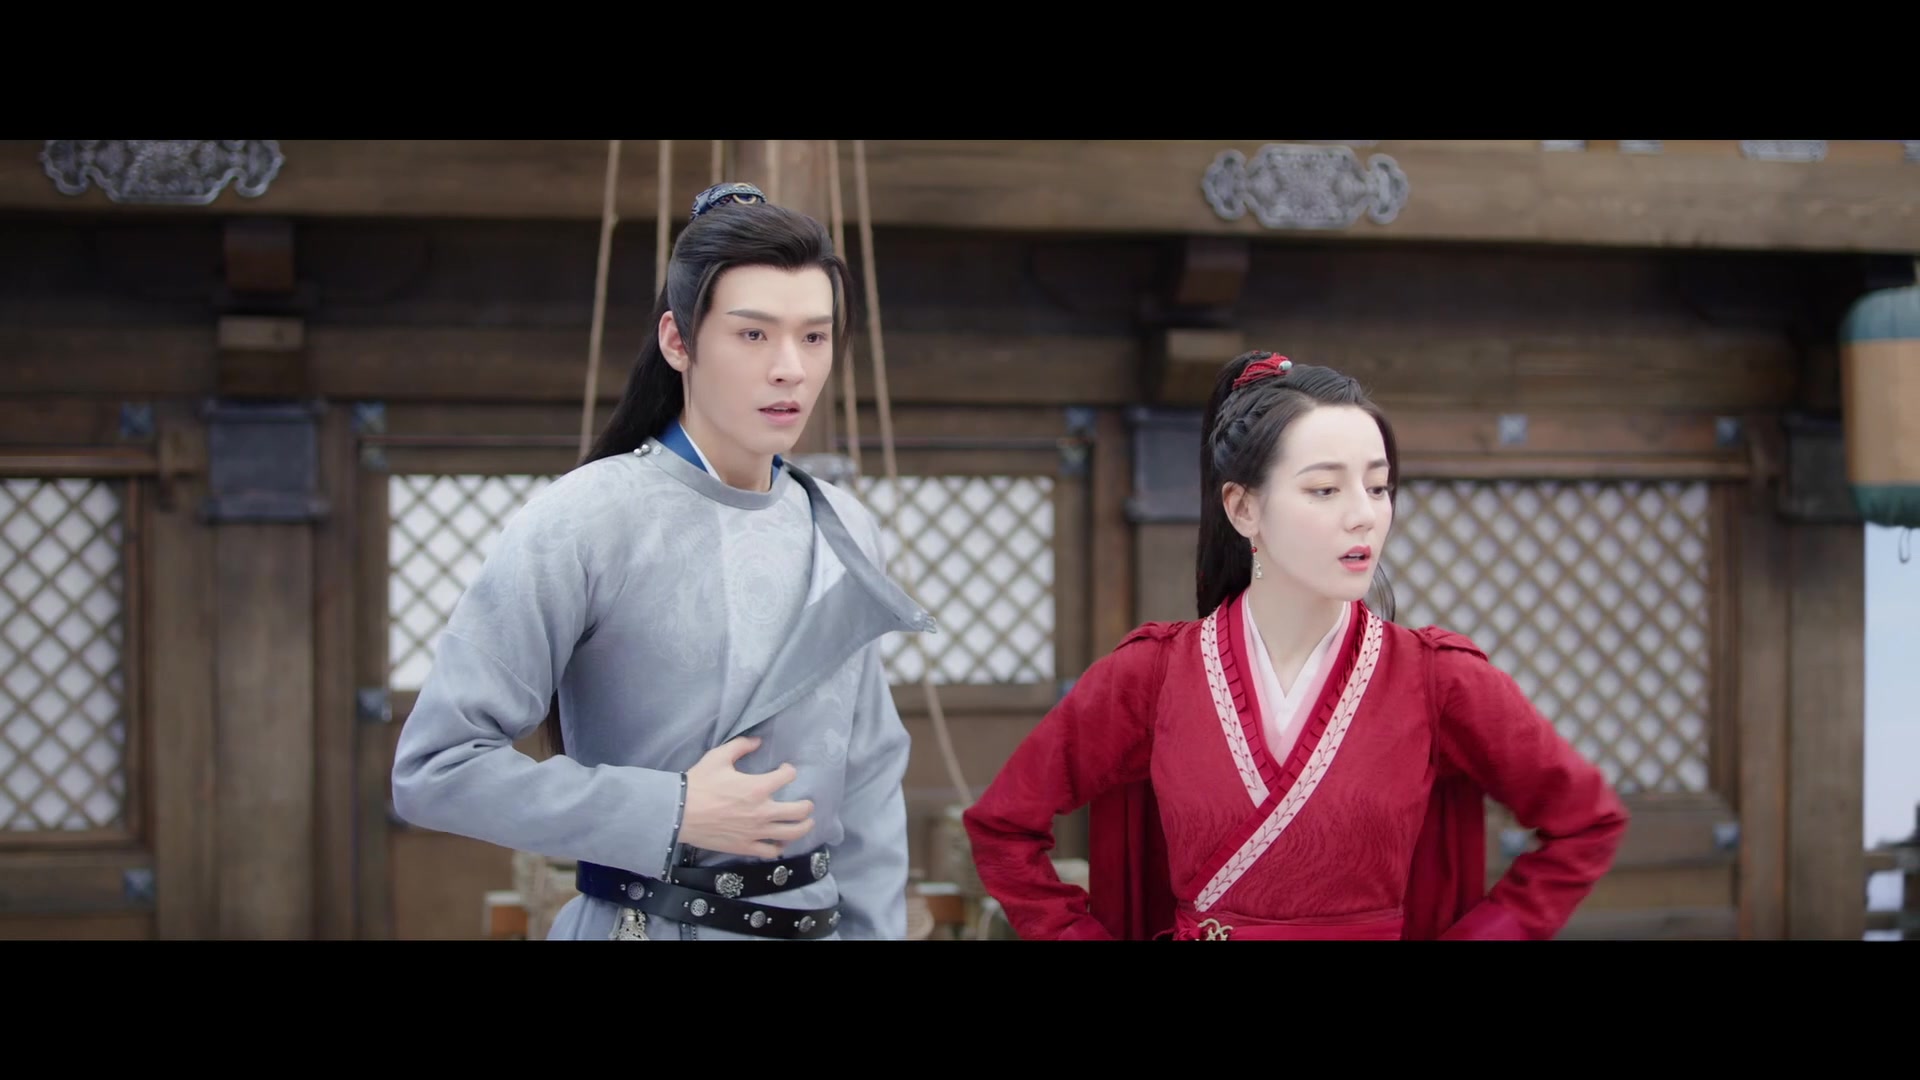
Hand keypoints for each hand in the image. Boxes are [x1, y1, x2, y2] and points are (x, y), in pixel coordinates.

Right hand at [678, 736, 813, 858]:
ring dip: (803, 827)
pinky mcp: (745, 847)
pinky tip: (780, 843)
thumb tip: (757, 741)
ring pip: (791, 834)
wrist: (679, 813)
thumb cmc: (699, 783)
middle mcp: (763, 811)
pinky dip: (779, 848)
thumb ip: (741, 746)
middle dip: (807, 806)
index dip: (789, 771)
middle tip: (807, 803)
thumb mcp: (718, 757)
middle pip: (799, 811)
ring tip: (805, 823)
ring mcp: (756, 832)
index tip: (785, 770)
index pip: (788, 777)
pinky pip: (771, 851)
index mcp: (758, 787)